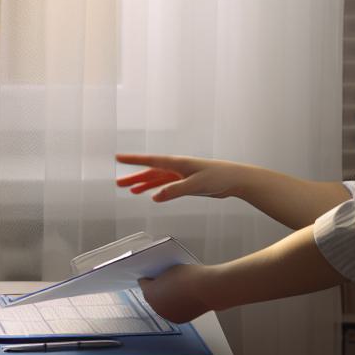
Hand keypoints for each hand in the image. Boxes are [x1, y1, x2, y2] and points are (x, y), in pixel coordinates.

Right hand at [115, 153, 241, 202]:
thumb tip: (155, 197)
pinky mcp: (186, 183)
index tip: (118, 157)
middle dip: (134, 177)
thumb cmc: (219, 177)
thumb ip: (175, 190)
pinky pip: (166, 186)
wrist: (235, 180)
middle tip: (119, 183)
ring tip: (130, 190)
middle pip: (150, 172)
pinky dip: (156, 189)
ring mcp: (181, 175)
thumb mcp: (195, 185)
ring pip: (157, 179)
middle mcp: (176, 167)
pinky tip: (150, 194)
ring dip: (143, 184)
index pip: (150, 161)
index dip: (133, 160)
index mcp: (177, 163)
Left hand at [138, 264, 210, 323]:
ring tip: (176, 291)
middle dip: (157, 290)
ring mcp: (166, 314)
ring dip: (165, 300)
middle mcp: (154, 306)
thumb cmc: (190, 277)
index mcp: (149, 292)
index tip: (153, 276)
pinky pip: (172, 312)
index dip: (149, 279)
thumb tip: (162, 280)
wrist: (206, 289)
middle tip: (165, 283)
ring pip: (161, 305)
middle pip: (152, 296)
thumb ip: (161, 276)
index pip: (143, 283)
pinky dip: (175, 307)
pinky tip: (183, 299)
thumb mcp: (170, 270)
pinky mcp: (177, 320)